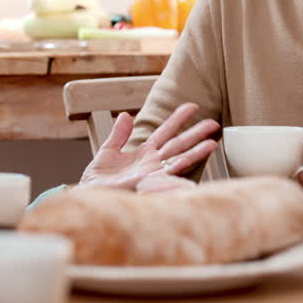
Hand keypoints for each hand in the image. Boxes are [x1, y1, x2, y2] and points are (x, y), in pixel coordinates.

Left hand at [78, 102, 218, 190]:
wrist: (89, 196)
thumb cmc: (98, 179)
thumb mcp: (108, 151)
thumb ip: (119, 134)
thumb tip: (126, 115)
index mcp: (144, 152)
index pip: (165, 131)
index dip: (178, 119)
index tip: (192, 106)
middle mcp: (152, 162)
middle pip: (178, 144)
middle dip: (196, 133)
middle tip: (213, 123)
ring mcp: (151, 173)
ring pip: (178, 159)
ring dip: (196, 151)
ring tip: (213, 142)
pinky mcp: (146, 184)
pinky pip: (165, 174)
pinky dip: (177, 168)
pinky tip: (188, 160)